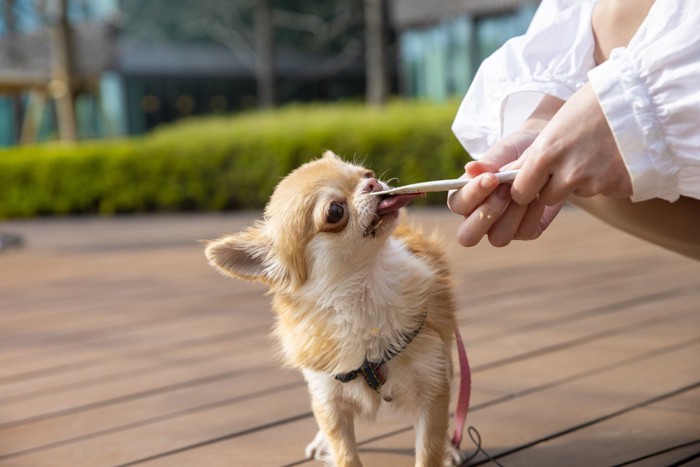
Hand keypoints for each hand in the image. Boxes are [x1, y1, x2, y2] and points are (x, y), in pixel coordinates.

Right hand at [448, 130, 562, 246]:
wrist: (547, 155)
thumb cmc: (517, 151)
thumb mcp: (505, 151)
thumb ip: (488, 161)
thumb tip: (469, 168)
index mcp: (465, 197)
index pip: (457, 204)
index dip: (472, 194)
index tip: (492, 178)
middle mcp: (478, 218)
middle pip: (467, 236)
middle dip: (486, 213)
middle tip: (506, 190)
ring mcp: (501, 228)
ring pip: (498, 239)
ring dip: (512, 214)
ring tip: (526, 191)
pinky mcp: (525, 232)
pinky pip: (526, 232)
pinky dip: (534, 213)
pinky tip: (539, 196)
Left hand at [510, 83, 632, 205]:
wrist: (642, 96)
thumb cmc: (592, 105)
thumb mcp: (554, 126)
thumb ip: (532, 154)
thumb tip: (506, 174)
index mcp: (545, 154)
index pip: (521, 193)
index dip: (525, 189)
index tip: (532, 182)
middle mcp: (568, 173)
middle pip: (548, 198)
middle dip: (553, 186)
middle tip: (568, 162)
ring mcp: (595, 182)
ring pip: (578, 192)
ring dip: (583, 180)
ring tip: (597, 151)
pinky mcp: (619, 187)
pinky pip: (605, 190)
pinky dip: (608, 179)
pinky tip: (615, 156)